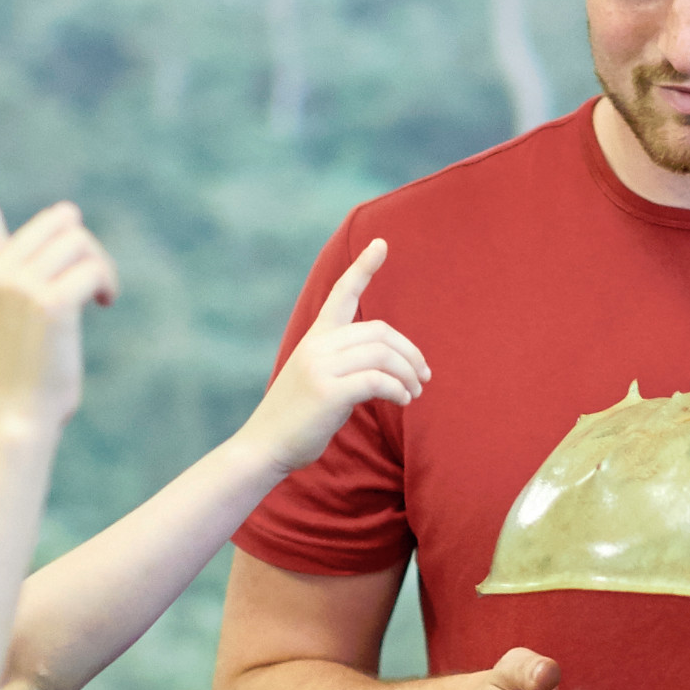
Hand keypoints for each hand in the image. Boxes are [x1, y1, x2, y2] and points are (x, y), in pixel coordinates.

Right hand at [0, 124, 118, 430]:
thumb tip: (72, 227)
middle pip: (62, 219)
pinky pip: (93, 268)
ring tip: (99, 295)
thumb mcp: (21, 312)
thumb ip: (33, 272)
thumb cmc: (28, 368)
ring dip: (101, 266)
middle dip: (85, 245)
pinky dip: (107, 283)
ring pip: (82, 241)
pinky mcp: (49, 303)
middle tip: (92, 280)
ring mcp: (20, 286)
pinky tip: (105, 304)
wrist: (19, 413)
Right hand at [242, 240, 431, 475]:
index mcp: (315, 338)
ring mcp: (321, 367)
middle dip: (410, 353)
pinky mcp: (328, 392)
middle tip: (424, 375)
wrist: (265, 445)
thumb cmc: (299, 417)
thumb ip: (345, 362)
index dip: (363, 268)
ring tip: (416, 392)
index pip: (342, 293)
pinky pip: (378, 381)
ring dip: (408, 374)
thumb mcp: (319, 378)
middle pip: (380, 332)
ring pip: (383, 355)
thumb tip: (388, 363)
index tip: (381, 244)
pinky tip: (404, 401)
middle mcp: (317, 345)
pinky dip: (398, 390)